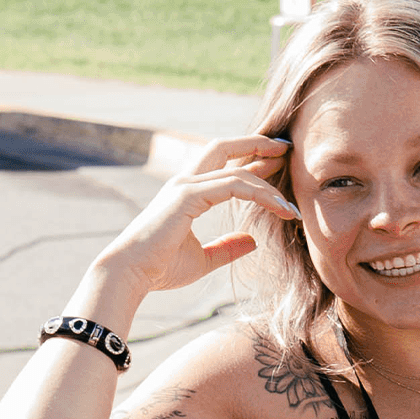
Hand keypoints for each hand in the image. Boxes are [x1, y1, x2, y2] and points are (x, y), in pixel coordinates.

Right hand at [93, 135, 298, 298]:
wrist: (129, 274)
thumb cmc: (159, 269)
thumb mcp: (203, 259)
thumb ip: (227, 247)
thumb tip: (253, 241)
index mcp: (186, 192)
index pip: (223, 165)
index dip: (250, 159)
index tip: (276, 162)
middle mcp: (185, 182)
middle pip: (226, 147)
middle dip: (257, 144)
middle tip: (286, 149)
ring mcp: (186, 186)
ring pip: (237, 171)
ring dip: (267, 182)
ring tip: (290, 202)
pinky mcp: (188, 196)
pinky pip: (234, 186)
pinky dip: (259, 194)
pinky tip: (279, 208)